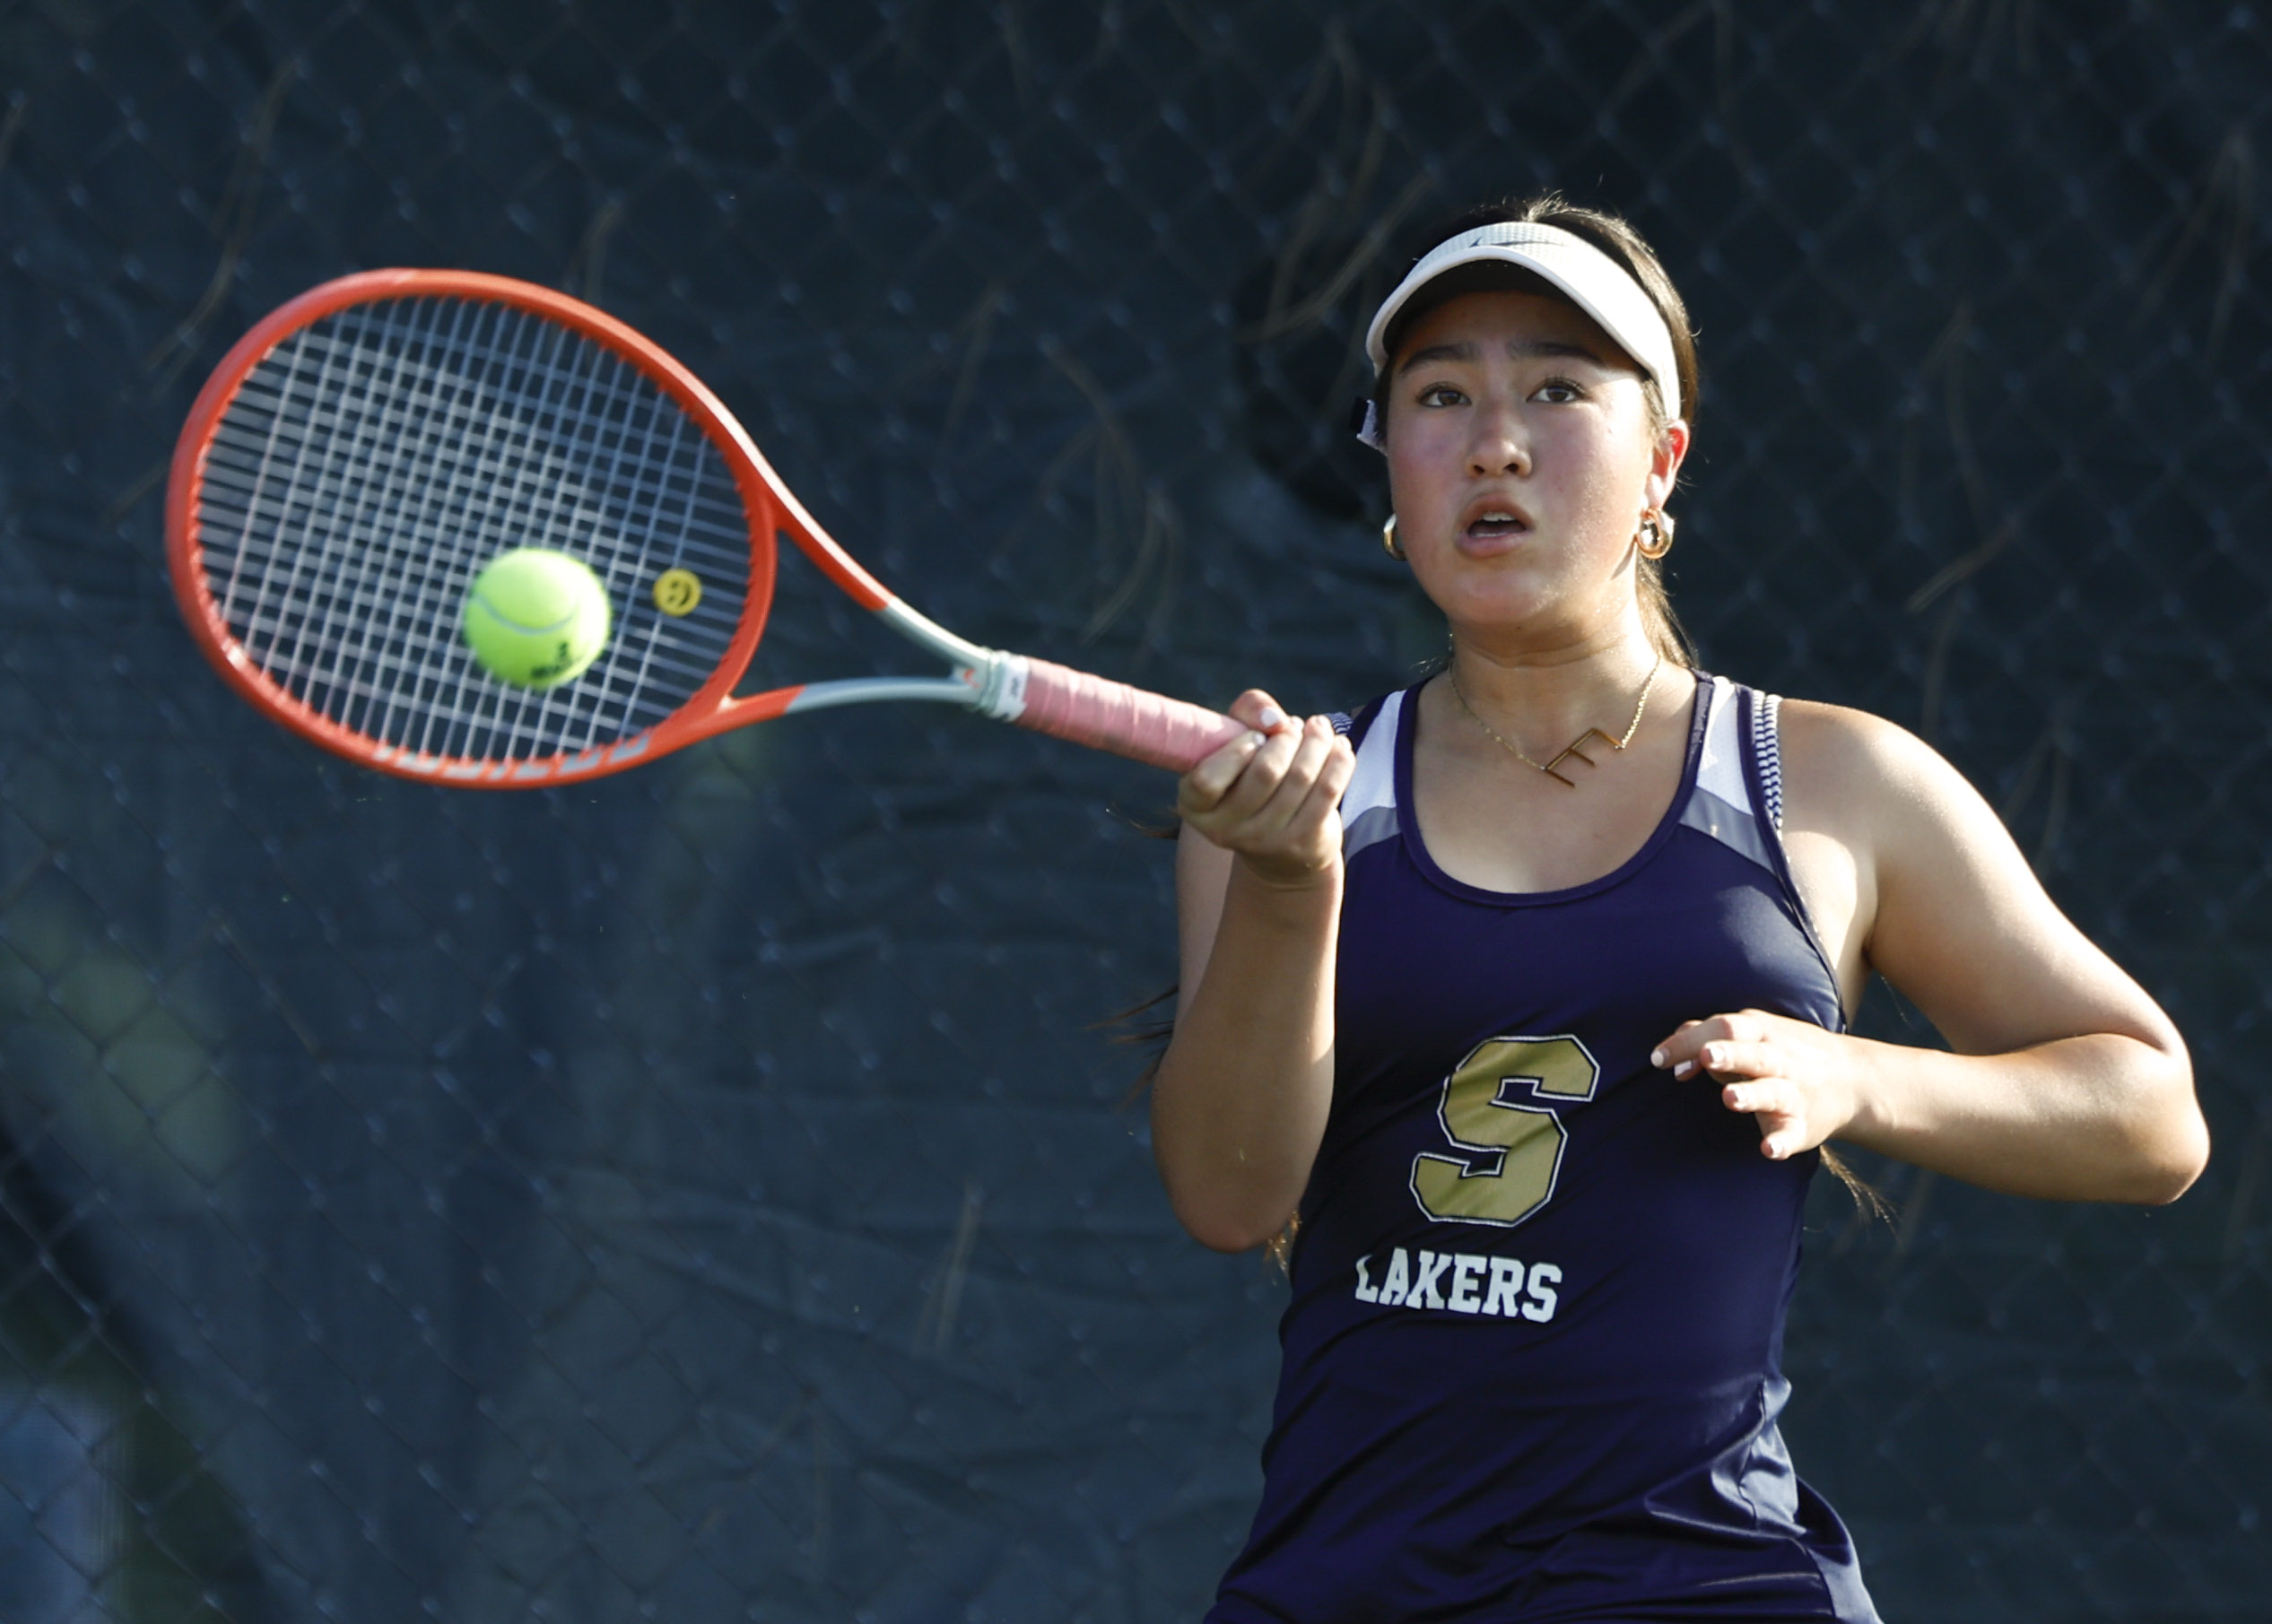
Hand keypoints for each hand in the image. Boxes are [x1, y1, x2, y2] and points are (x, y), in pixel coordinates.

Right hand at [1177, 690, 1354, 887]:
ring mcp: (1265, 841)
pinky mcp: (1302, 842)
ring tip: (1318, 729)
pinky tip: (1338, 746)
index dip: (1236, 750)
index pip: (1207, 780)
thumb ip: (1247, 712)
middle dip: (1287, 737)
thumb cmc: (1250, 775)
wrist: (1279, 845)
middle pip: (1266, 771)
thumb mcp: (1236, 741)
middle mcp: (1225, 830)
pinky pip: (1327, 791)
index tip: (1256, 736)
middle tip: (1293, 727)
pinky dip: (1339, 760)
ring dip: (1317, 742)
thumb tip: (1275, 720)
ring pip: (1301, 777)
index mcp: (1195, 806)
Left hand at [1651, 1009, 1861, 1160]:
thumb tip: (1665, 1056)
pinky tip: (1767, 1150)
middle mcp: (1777, 1059)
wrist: (1853, 1080)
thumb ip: (1703, 1038)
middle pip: (1750, 1051)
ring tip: (1729, 1098)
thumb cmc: (1780, 1054)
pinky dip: (1780, 1143)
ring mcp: (1793, 1092)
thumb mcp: (1749, 1035)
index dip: (1688, 1043)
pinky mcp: (1803, 1125)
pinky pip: (1790, 1134)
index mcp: (1759, 1032)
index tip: (1657, 1059)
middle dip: (1727, 1053)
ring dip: (1750, 1094)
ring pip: (1771, 1091)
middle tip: (1706, 1057)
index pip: (1722, 1027)